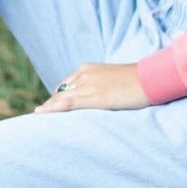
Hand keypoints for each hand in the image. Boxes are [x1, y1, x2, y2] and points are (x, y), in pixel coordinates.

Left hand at [35, 62, 149, 113]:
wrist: (150, 79)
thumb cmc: (137, 81)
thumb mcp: (114, 80)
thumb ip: (101, 86)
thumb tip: (99, 98)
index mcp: (88, 69)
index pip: (66, 85)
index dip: (56, 98)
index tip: (48, 107)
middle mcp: (84, 75)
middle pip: (60, 92)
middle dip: (49, 104)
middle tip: (39, 115)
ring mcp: (88, 85)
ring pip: (60, 98)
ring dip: (48, 109)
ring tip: (36, 118)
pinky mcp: (94, 97)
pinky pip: (67, 103)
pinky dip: (52, 109)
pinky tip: (41, 114)